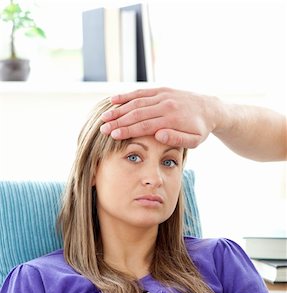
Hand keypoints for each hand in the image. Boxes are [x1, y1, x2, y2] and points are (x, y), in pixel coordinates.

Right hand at [100, 87, 220, 147]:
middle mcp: (165, 104)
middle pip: (136, 113)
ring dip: (119, 109)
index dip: (127, 130)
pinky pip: (141, 92)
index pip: (144, 125)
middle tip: (103, 128)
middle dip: (118, 121)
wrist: (210, 108)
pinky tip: (113, 100)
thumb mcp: (194, 141)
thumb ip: (177, 139)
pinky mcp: (161, 90)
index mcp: (172, 119)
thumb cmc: (200, 129)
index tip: (113, 135)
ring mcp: (162, 95)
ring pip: (136, 101)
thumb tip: (158, 135)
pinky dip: (127, 95)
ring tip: (104, 117)